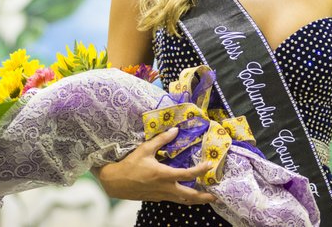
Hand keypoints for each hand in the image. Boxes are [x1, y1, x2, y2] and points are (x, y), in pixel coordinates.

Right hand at [94, 128, 216, 204]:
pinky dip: (183, 199)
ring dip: (195, 200)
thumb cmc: (130, 164)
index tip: (210, 165)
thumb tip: (175, 130)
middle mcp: (165, 187)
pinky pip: (173, 200)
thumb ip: (161, 140)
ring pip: (182, 201)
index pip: (187, 174)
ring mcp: (161, 195)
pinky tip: (187, 195)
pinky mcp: (157, 198)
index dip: (200, 170)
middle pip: (188, 195)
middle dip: (203, 196)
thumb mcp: (145, 149)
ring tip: (206, 199)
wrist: (115, 182)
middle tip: (215, 196)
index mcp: (163, 174)